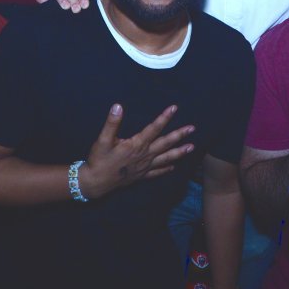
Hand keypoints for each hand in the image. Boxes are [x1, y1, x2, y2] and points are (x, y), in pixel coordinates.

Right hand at [78, 104, 193, 197]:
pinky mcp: (141, 176)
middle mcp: (144, 156)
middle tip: (192, 128)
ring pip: (166, 158)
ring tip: (192, 147)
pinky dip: (166, 169)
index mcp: (136, 145)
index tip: (174, 108)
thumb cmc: (99, 160)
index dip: (164, 117)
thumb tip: (118, 106)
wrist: (96, 182)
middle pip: (165, 143)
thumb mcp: (102, 140)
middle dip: (179, 135)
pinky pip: (157, 172)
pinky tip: (173, 167)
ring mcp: (144, 167)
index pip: (154, 128)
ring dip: (179, 152)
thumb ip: (112, 123)